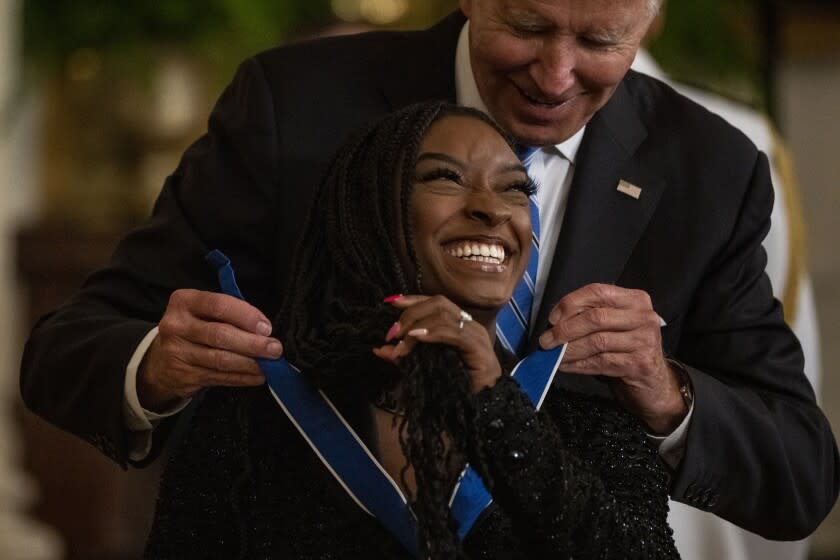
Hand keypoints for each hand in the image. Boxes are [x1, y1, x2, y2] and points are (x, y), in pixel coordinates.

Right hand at [137, 289, 282, 411]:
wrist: (160, 360)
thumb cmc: (193, 329)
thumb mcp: (202, 312)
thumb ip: (228, 314)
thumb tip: (264, 330)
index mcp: (184, 302)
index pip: (219, 305)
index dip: (246, 316)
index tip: (266, 327)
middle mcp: (176, 326)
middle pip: (220, 335)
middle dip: (252, 343)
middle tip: (275, 348)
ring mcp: (177, 353)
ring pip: (221, 360)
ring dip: (250, 363)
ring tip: (270, 364)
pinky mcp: (184, 375)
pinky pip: (219, 377)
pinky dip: (242, 377)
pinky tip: (257, 376)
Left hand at [373, 295, 500, 392]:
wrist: (481, 407)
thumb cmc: (456, 387)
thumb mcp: (423, 367)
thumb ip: (403, 355)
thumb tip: (379, 349)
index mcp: (458, 324)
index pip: (434, 302)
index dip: (412, 299)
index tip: (390, 302)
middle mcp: (468, 324)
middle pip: (437, 302)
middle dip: (410, 313)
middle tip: (392, 333)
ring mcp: (475, 334)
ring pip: (443, 314)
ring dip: (416, 325)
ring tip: (401, 341)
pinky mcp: (478, 347)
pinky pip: (453, 332)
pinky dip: (432, 332)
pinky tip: (417, 338)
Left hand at [538, 283, 685, 433]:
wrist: (653, 383)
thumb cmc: (626, 350)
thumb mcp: (612, 326)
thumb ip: (590, 316)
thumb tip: (554, 321)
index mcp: (635, 299)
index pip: (598, 291)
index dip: (571, 303)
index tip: (552, 318)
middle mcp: (644, 316)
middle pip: (596, 317)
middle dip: (565, 330)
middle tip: (546, 341)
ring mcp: (645, 340)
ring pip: (597, 341)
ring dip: (569, 350)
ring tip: (553, 355)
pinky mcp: (640, 363)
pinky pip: (601, 362)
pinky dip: (579, 365)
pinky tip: (566, 366)